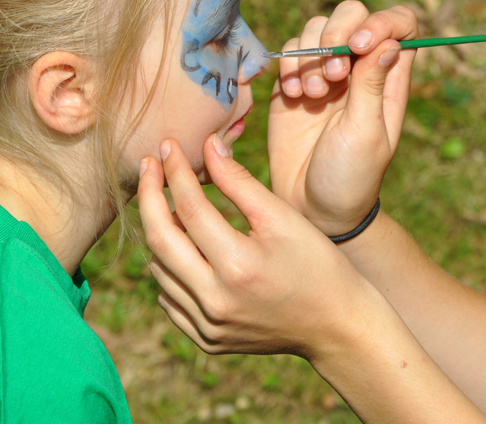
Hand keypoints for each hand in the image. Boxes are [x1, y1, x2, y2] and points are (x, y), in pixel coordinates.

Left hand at [138, 135, 373, 357]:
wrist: (336, 325)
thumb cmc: (318, 264)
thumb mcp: (284, 218)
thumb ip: (241, 183)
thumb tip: (207, 148)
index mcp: (238, 265)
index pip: (190, 208)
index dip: (176, 171)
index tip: (168, 146)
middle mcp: (215, 300)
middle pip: (160, 240)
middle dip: (149, 196)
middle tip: (149, 166)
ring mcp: (207, 326)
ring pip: (160, 271)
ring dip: (159, 232)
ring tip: (169, 204)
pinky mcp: (207, 340)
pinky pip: (170, 300)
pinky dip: (169, 269)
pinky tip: (184, 249)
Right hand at [268, 1, 417, 234]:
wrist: (311, 206)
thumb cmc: (351, 176)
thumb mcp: (366, 132)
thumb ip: (372, 85)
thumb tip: (390, 42)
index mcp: (389, 79)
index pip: (400, 26)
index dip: (382, 21)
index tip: (359, 44)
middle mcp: (360, 69)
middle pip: (354, 16)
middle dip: (337, 33)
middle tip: (333, 75)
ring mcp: (327, 72)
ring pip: (318, 28)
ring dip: (311, 53)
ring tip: (311, 94)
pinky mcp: (296, 81)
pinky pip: (291, 50)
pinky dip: (289, 64)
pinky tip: (293, 94)